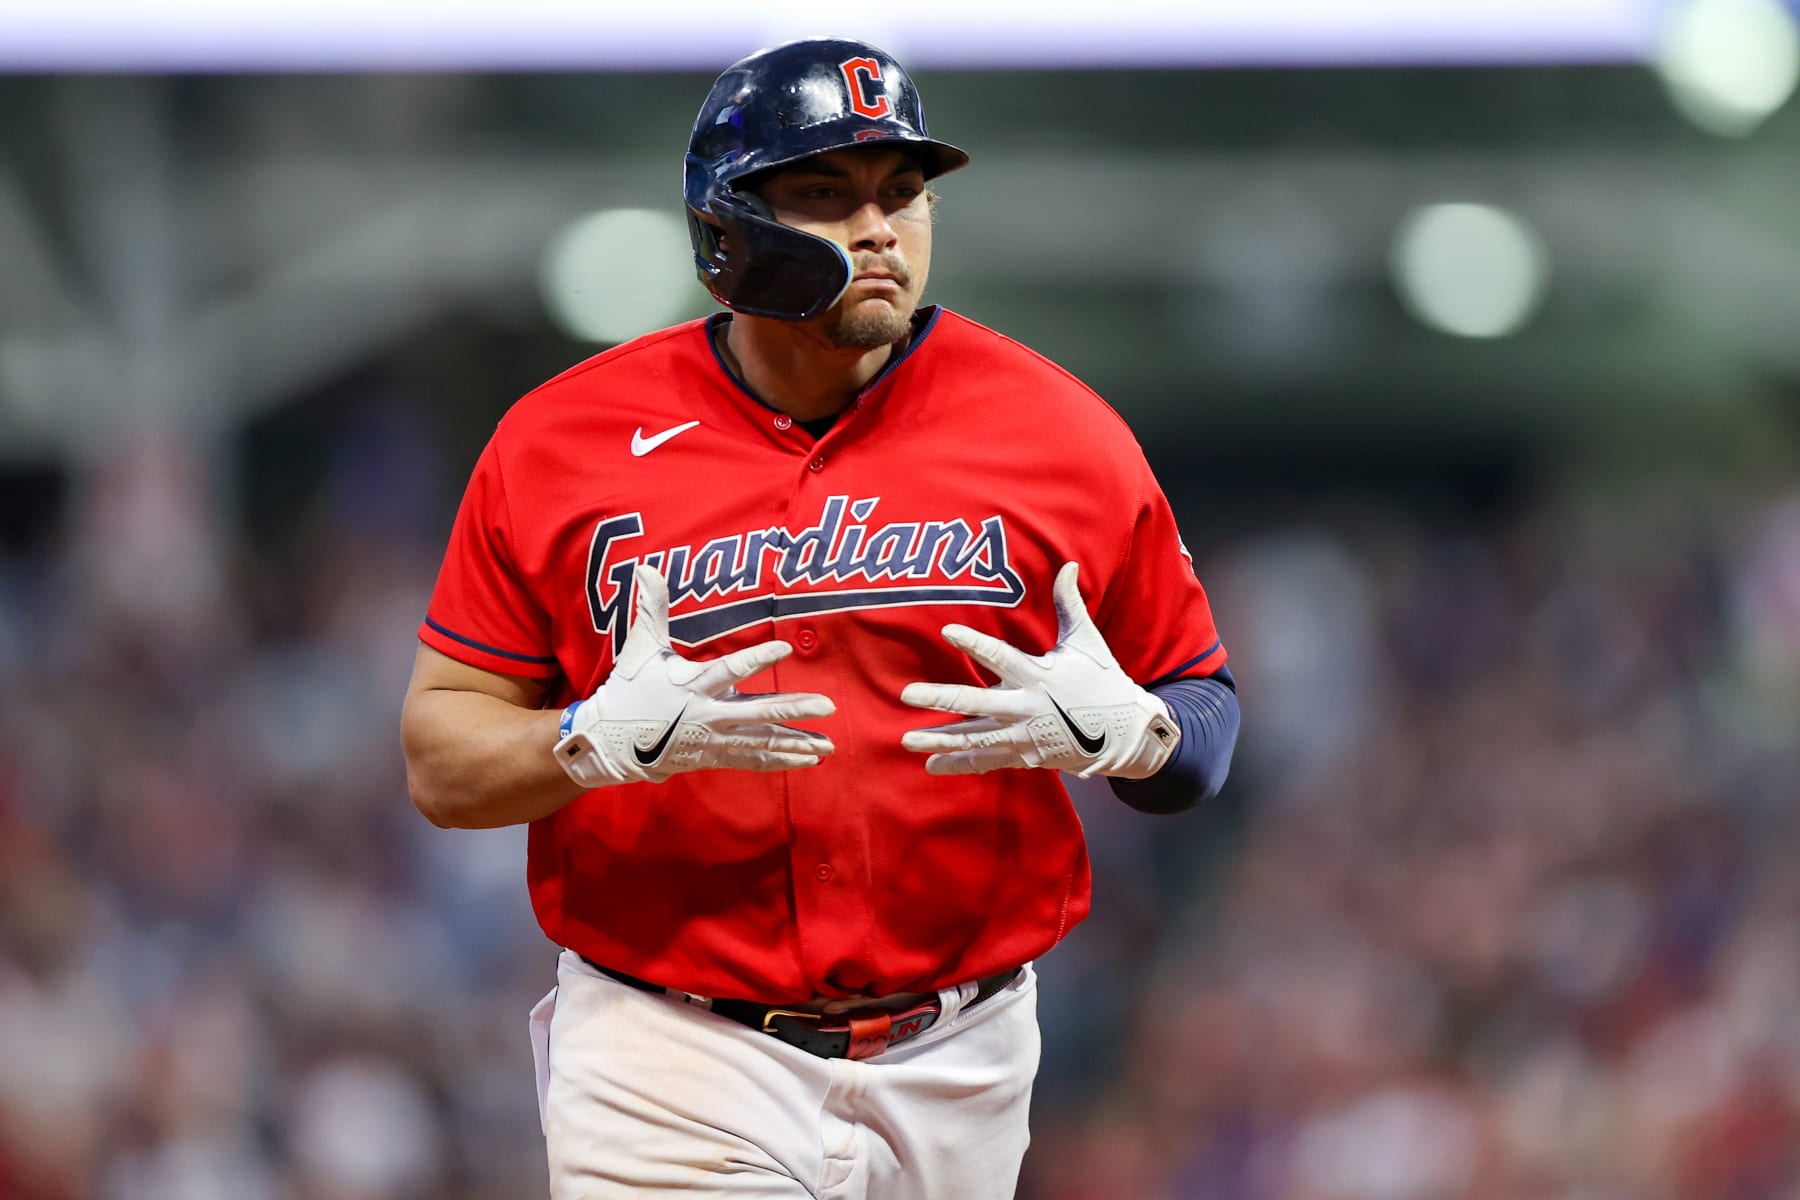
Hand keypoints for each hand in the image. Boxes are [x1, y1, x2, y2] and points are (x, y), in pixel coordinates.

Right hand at [554, 566, 834, 787]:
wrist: (609, 741)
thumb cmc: (629, 688)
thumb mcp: (641, 647)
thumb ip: (652, 608)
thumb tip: (647, 568)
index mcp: (692, 684)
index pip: (730, 669)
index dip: (757, 660)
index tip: (785, 650)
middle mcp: (708, 714)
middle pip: (758, 713)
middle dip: (794, 709)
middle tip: (828, 705)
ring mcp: (713, 739)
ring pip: (761, 741)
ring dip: (795, 742)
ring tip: (828, 745)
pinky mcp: (714, 756)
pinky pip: (752, 759)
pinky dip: (779, 760)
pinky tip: (807, 759)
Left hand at [900, 561, 1179, 778]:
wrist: (1125, 734)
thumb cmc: (1102, 682)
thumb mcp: (1086, 642)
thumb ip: (1069, 604)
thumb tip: (1068, 565)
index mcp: (1038, 675)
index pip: (1000, 656)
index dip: (974, 643)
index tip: (947, 631)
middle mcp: (1026, 707)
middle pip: (976, 703)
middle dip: (940, 698)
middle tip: (907, 694)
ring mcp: (1023, 736)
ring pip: (974, 738)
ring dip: (939, 739)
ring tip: (907, 738)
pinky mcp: (1024, 756)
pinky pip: (986, 761)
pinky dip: (959, 764)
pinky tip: (931, 765)